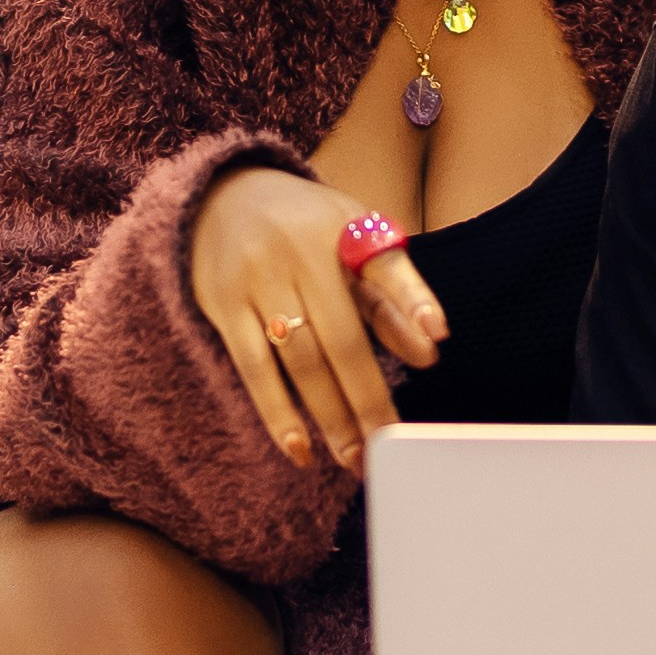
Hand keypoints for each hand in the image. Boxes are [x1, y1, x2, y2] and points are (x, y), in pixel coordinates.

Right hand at [190, 166, 449, 473]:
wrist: (219, 197)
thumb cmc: (305, 229)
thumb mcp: (353, 240)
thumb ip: (392, 295)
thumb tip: (431, 349)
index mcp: (343, 230)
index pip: (385, 267)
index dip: (413, 301)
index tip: (437, 339)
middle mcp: (300, 253)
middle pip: (341, 337)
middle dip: (367, 397)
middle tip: (388, 444)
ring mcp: (257, 280)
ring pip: (299, 360)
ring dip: (329, 415)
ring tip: (353, 457)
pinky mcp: (224, 305)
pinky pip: (253, 368)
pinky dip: (277, 411)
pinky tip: (298, 447)